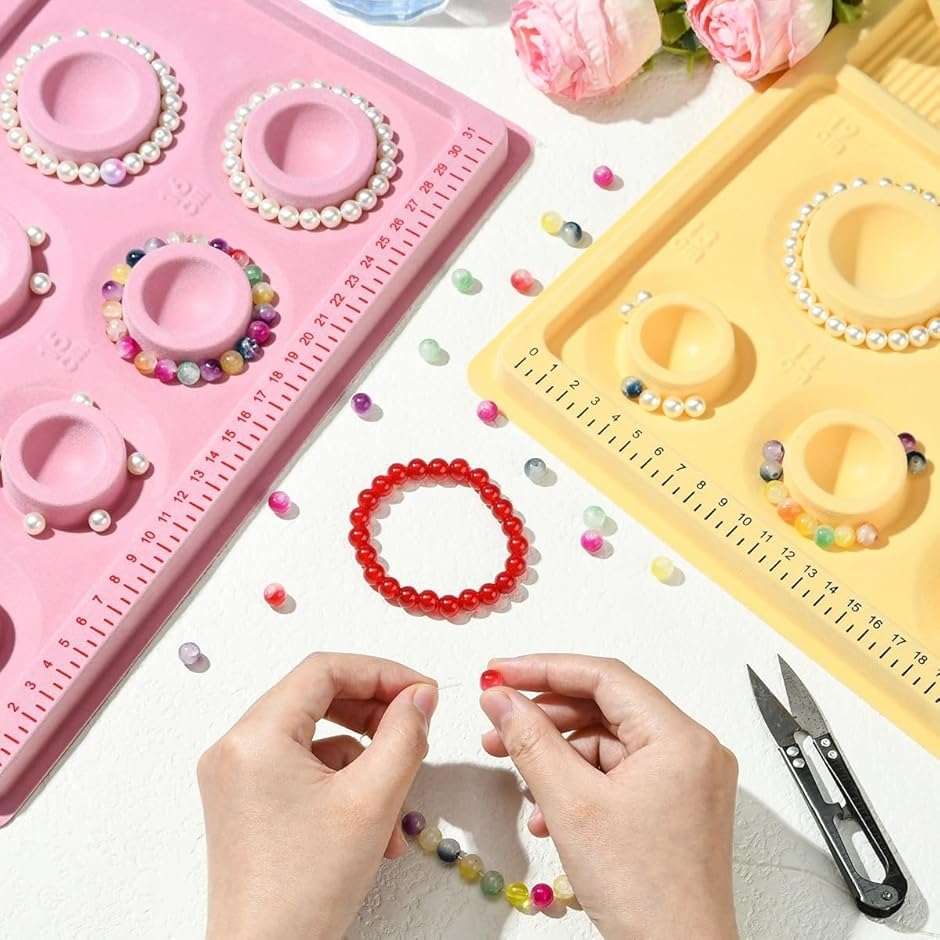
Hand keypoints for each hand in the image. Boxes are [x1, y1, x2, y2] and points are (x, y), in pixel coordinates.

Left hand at [198, 653, 438, 939]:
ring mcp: (234, 776)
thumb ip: (404, 735)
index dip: (381, 672)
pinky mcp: (243, 802)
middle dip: (374, 712)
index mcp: (255, 736)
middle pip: (316, 697)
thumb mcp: (373, 800)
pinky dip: (342, 782)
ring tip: (397, 795)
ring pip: (315, 736)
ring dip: (364, 756)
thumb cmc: (308, 887)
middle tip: (415, 725)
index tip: (421, 691)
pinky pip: (301, 768)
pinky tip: (372, 823)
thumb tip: (420, 697)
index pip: (324, 670)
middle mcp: (235, 748)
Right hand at [480, 654, 737, 939]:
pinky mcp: (675, 804)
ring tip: (514, 765)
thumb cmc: (646, 895)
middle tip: (498, 715)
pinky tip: (546, 807)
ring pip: (607, 741)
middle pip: (605, 706)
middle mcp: (692, 750)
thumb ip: (530, 740)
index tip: (501, 673)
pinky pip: (619, 771)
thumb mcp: (571, 805)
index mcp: (680, 738)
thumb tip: (501, 699)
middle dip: (545, 714)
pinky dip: (579, 780)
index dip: (544, 669)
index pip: (604, 677)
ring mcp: (687, 779)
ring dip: (557, 752)